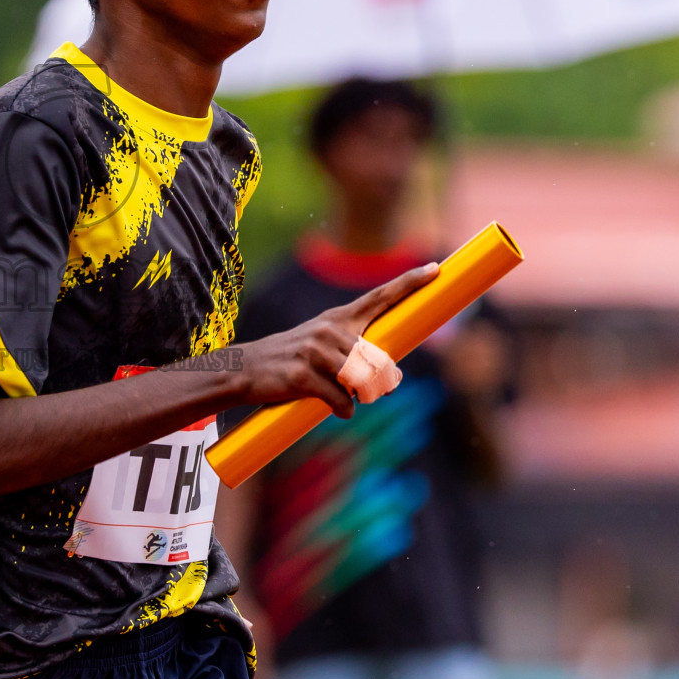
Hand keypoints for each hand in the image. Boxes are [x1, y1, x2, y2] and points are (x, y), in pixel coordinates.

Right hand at [231, 263, 437, 417]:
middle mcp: (329, 329)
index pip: (380, 296)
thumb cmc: (291, 361)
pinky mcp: (303, 375)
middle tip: (379, 390)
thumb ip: (355, 352)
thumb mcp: (322, 344)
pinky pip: (341, 401)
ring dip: (361, 396)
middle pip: (379, 359)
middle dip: (384, 381)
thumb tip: (391, 378)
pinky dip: (343, 410)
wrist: (244, 370)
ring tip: (346, 398)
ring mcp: (315, 351)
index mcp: (338, 318)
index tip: (434, 268)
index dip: (409, 283)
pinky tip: (333, 408)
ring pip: (363, 381)